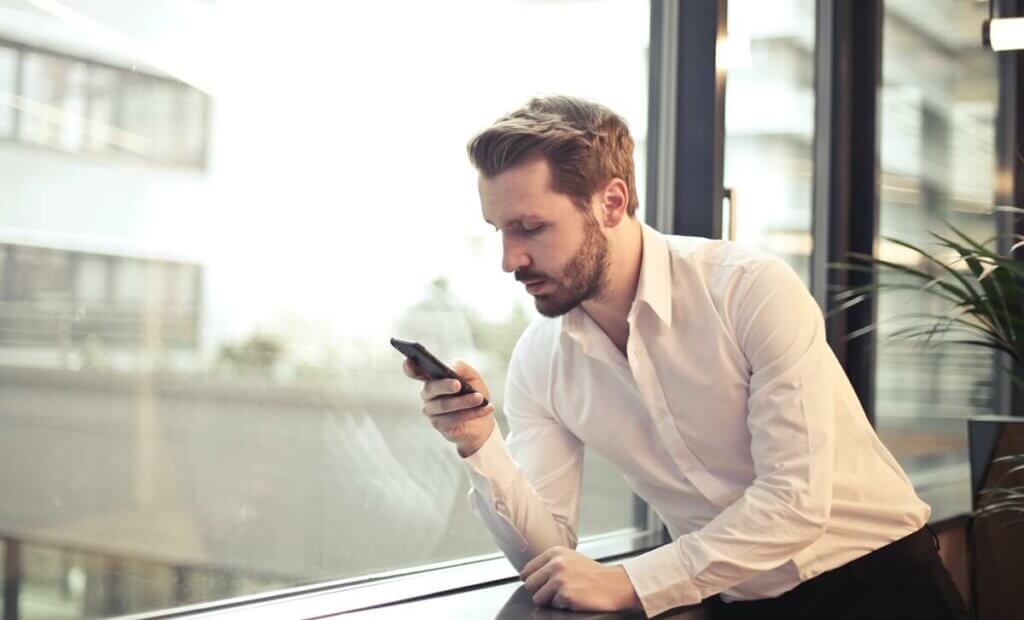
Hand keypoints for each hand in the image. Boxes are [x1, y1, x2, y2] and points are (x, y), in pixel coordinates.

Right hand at [402, 358, 494, 456]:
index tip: (409, 359)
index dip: (410, 367)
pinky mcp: (439, 425)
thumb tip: (450, 369)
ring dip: (463, 402)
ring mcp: (431, 410)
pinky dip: (471, 413)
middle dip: (445, 386)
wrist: (484, 420)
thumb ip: (461, 367)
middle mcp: (428, 394)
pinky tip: (485, 408)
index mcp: (433, 378)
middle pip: (431, 388)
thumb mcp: (472, 377)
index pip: (415, 371)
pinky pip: (452, 419)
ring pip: (443, 405)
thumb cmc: (474, 393)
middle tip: (458, 384)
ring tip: (479, 398)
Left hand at [520, 546, 641, 611]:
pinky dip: (563, 605)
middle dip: (540, 592)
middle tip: (556, 592)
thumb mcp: (570, 558)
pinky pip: (553, 606)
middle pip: (530, 585)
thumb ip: (549, 564)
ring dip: (551, 600)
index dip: (533, 581)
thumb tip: (526, 576)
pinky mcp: (566, 595)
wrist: (615, 584)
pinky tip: (575, 598)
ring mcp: (560, 580)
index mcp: (555, 553)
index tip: (541, 584)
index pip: (528, 570)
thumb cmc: (593, 573)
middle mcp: (556, 564)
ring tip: (567, 594)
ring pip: (538, 598)